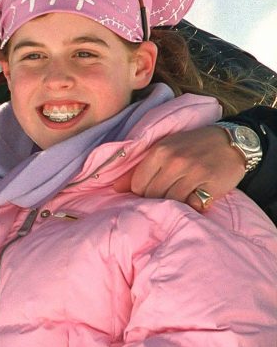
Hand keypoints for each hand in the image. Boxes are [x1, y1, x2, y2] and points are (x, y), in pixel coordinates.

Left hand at [117, 125, 244, 210]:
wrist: (230, 142)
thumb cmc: (192, 147)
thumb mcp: (164, 150)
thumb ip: (141, 169)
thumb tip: (116, 188)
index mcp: (159, 152)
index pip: (137, 185)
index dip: (141, 193)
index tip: (150, 193)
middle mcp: (174, 161)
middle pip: (152, 195)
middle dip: (156, 201)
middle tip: (167, 197)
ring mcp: (194, 172)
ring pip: (172, 201)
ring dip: (174, 204)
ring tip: (181, 197)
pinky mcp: (211, 183)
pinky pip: (193, 204)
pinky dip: (192, 205)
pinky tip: (195, 197)